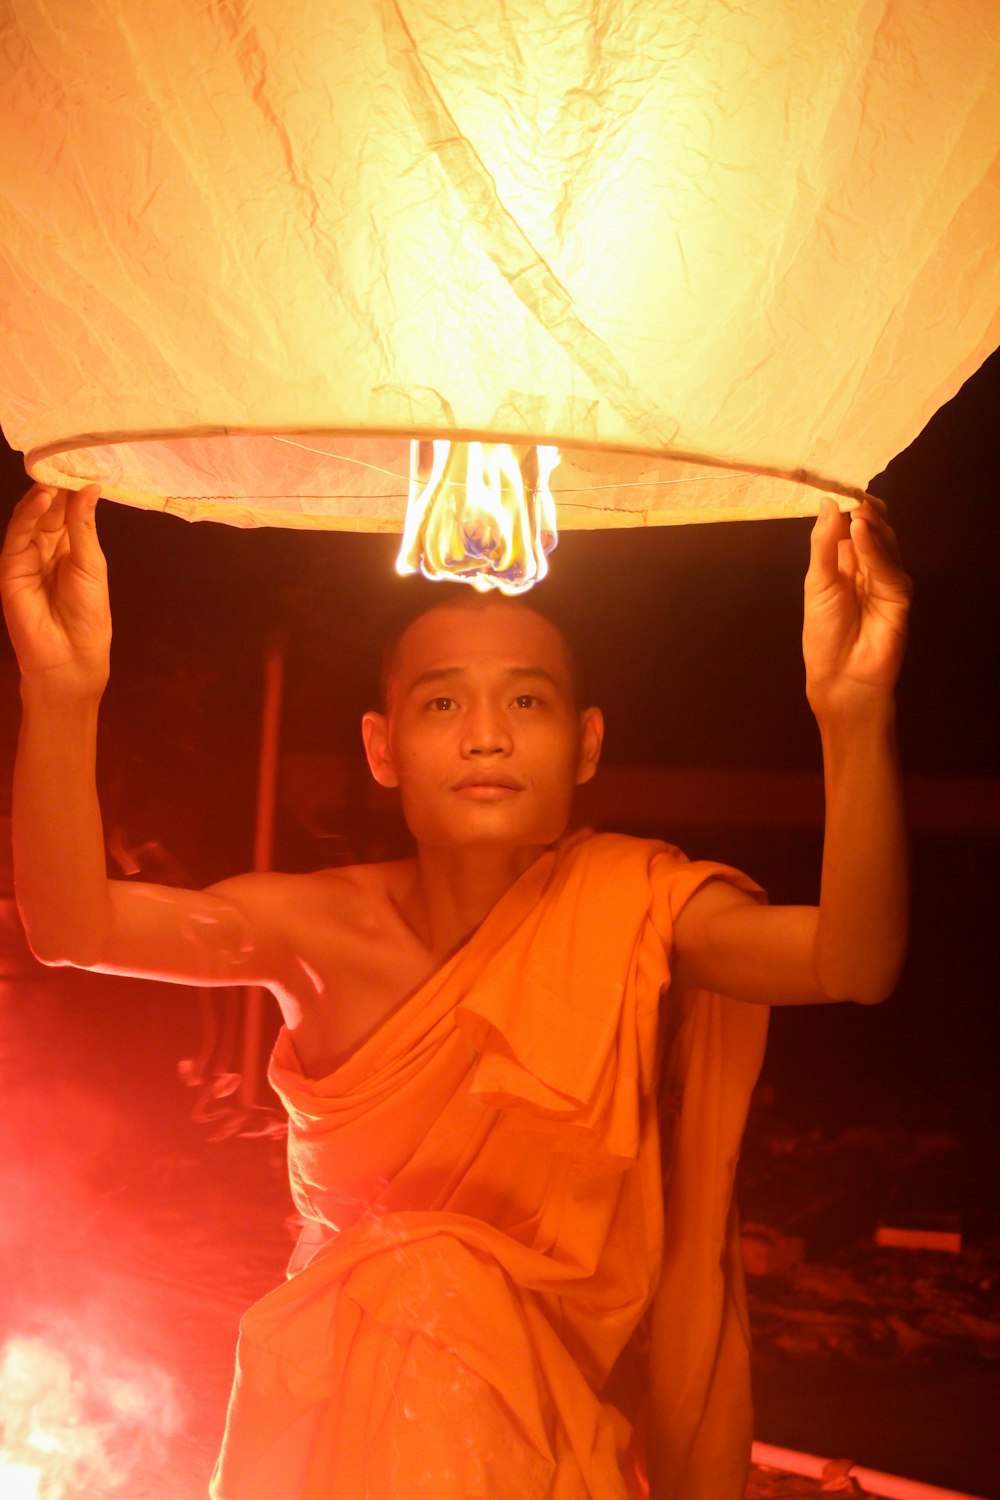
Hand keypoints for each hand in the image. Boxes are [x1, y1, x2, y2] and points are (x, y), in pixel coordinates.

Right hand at [0, 481, 109, 691]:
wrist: (69, 655)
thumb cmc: (88, 614)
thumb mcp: (91, 564)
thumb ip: (83, 527)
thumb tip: (89, 488)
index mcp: (71, 548)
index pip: (69, 511)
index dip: (74, 489)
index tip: (83, 463)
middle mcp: (47, 548)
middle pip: (49, 510)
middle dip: (57, 486)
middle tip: (66, 459)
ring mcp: (27, 556)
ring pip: (31, 518)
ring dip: (42, 495)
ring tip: (54, 475)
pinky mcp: (11, 566)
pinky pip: (17, 534)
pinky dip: (27, 514)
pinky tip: (42, 497)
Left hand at [802, 495, 911, 718]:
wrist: (842, 676)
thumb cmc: (824, 633)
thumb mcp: (817, 583)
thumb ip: (823, 544)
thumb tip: (828, 503)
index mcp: (845, 562)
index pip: (852, 524)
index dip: (848, 506)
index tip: (838, 486)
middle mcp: (868, 566)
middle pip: (875, 527)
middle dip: (864, 509)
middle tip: (851, 493)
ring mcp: (886, 578)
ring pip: (885, 541)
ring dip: (871, 523)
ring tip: (856, 510)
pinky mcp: (900, 592)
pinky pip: (889, 564)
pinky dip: (876, 546)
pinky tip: (864, 531)